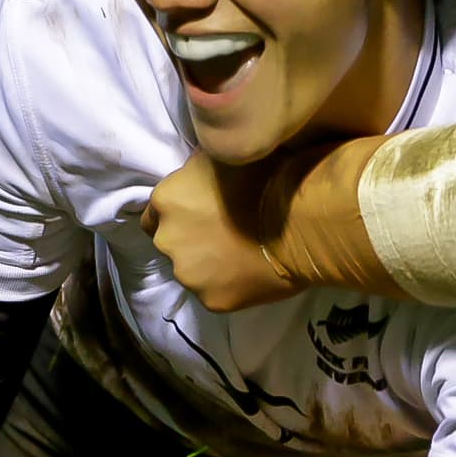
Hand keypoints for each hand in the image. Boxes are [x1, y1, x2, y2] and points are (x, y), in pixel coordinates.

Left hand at [141, 154, 299, 312]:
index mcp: (166, 200)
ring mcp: (189, 275)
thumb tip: (196, 173)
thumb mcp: (223, 155)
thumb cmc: (267, 176)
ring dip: (209, 264)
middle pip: (171, 243)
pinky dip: (229, 285)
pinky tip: (251, 273)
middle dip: (191, 239)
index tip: (199, 214)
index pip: (153, 214)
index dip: (178, 214)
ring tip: (241, 255)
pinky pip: (216, 293)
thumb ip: (198, 170)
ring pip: (192, 271)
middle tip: (225, 232)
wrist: (302, 222)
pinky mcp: (213, 301)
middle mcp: (167, 240)